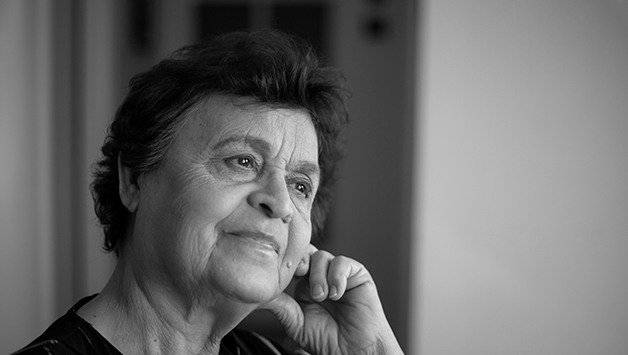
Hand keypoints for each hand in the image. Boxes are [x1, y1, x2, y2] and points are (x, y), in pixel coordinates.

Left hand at [262, 245, 403, 354]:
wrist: (356, 350)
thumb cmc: (329, 340)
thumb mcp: (296, 323)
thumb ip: (280, 306)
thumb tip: (257, 295)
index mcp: (305, 285)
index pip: (294, 264)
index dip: (288, 263)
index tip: (283, 271)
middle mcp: (321, 276)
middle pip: (307, 253)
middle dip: (301, 260)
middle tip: (299, 272)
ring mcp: (338, 274)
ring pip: (322, 256)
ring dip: (319, 276)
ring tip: (322, 296)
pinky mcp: (357, 274)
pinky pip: (343, 263)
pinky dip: (337, 276)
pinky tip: (337, 294)